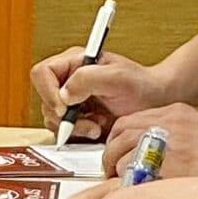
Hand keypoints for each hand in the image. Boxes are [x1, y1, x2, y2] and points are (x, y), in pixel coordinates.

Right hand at [30, 48, 174, 142]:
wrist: (154, 102)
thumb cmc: (141, 85)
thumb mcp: (117, 76)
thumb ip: (87, 79)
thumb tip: (64, 94)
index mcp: (74, 63)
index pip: (42, 74)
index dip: (48, 92)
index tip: (66, 108)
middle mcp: (69, 81)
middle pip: (45, 101)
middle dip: (65, 117)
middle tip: (88, 122)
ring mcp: (72, 102)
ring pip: (53, 120)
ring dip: (74, 128)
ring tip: (97, 125)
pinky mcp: (78, 120)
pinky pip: (65, 132)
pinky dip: (79, 135)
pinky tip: (98, 130)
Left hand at [102, 105, 197, 181]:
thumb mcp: (196, 127)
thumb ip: (168, 133)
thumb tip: (142, 150)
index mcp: (172, 114)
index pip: (126, 123)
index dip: (115, 142)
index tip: (115, 157)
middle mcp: (167, 127)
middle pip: (118, 137)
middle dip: (109, 157)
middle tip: (111, 175)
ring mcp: (168, 149)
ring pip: (122, 157)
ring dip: (116, 175)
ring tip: (122, 191)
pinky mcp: (172, 172)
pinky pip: (136, 179)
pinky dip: (129, 189)